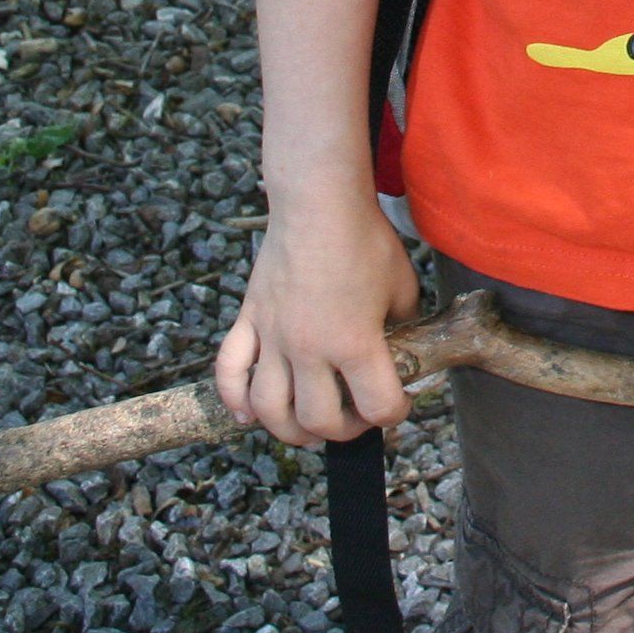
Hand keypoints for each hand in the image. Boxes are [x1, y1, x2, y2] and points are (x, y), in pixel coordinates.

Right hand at [216, 192, 424, 446]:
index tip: (398, 403)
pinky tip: (250, 414)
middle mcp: (309, 348)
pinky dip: (235, 400)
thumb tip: (401, 347)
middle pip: (320, 420)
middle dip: (345, 430)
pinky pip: (230, 372)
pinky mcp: (249, 320)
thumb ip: (403, 325)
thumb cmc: (364, 239)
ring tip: (308, 428)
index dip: (395, 413)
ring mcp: (273, 337)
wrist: (318, 201)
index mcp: (354, 342)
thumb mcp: (402, 285)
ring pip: (270, 409)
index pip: (377, 406)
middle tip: (356, 416)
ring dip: (289, 431)